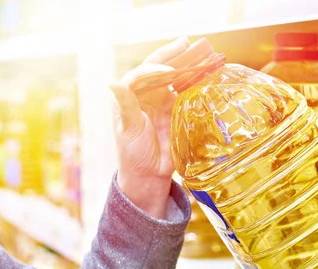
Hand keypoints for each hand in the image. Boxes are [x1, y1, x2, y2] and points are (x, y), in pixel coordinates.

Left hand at [109, 37, 189, 217]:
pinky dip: (195, 83)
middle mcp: (146, 94)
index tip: (169, 71)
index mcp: (130, 95)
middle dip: (173, 55)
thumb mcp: (128, 129)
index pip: (143, 73)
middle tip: (188, 44)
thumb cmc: (132, 153)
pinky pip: (186, 93)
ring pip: (175, 78)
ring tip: (200, 54)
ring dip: (187, 65)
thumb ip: (126, 105)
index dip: (155, 68)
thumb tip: (113, 82)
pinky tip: (205, 76)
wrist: (149, 175)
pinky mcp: (176, 111)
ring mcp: (162, 102)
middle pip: (160, 68)